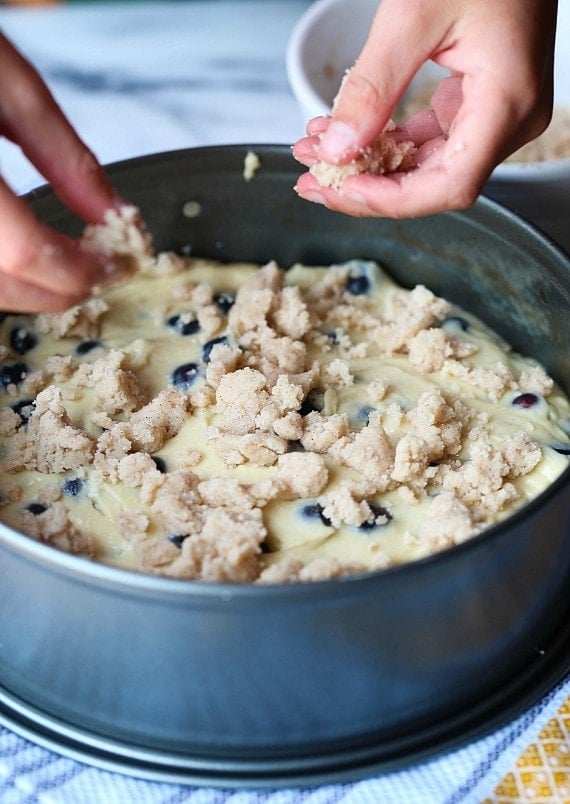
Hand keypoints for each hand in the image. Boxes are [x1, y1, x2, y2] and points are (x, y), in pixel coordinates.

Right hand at [0, 33, 121, 311]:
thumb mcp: (9, 84)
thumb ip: (66, 156)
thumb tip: (115, 214)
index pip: (26, 252)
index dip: (81, 272)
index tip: (117, 265)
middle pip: (3, 284)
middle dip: (61, 289)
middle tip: (98, 271)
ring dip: (29, 289)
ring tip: (66, 263)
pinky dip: (2, 274)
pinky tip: (24, 254)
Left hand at [293, 0, 557, 218]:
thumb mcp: (414, 13)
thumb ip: (372, 87)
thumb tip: (337, 148)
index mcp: (508, 101)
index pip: (450, 184)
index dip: (391, 198)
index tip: (341, 188)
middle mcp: (510, 117)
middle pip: (434, 183)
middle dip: (366, 184)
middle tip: (311, 181)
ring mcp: (496, 111)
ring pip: (426, 165)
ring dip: (369, 164)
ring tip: (316, 152)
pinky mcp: (479, 100)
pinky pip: (429, 139)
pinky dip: (385, 140)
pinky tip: (346, 134)